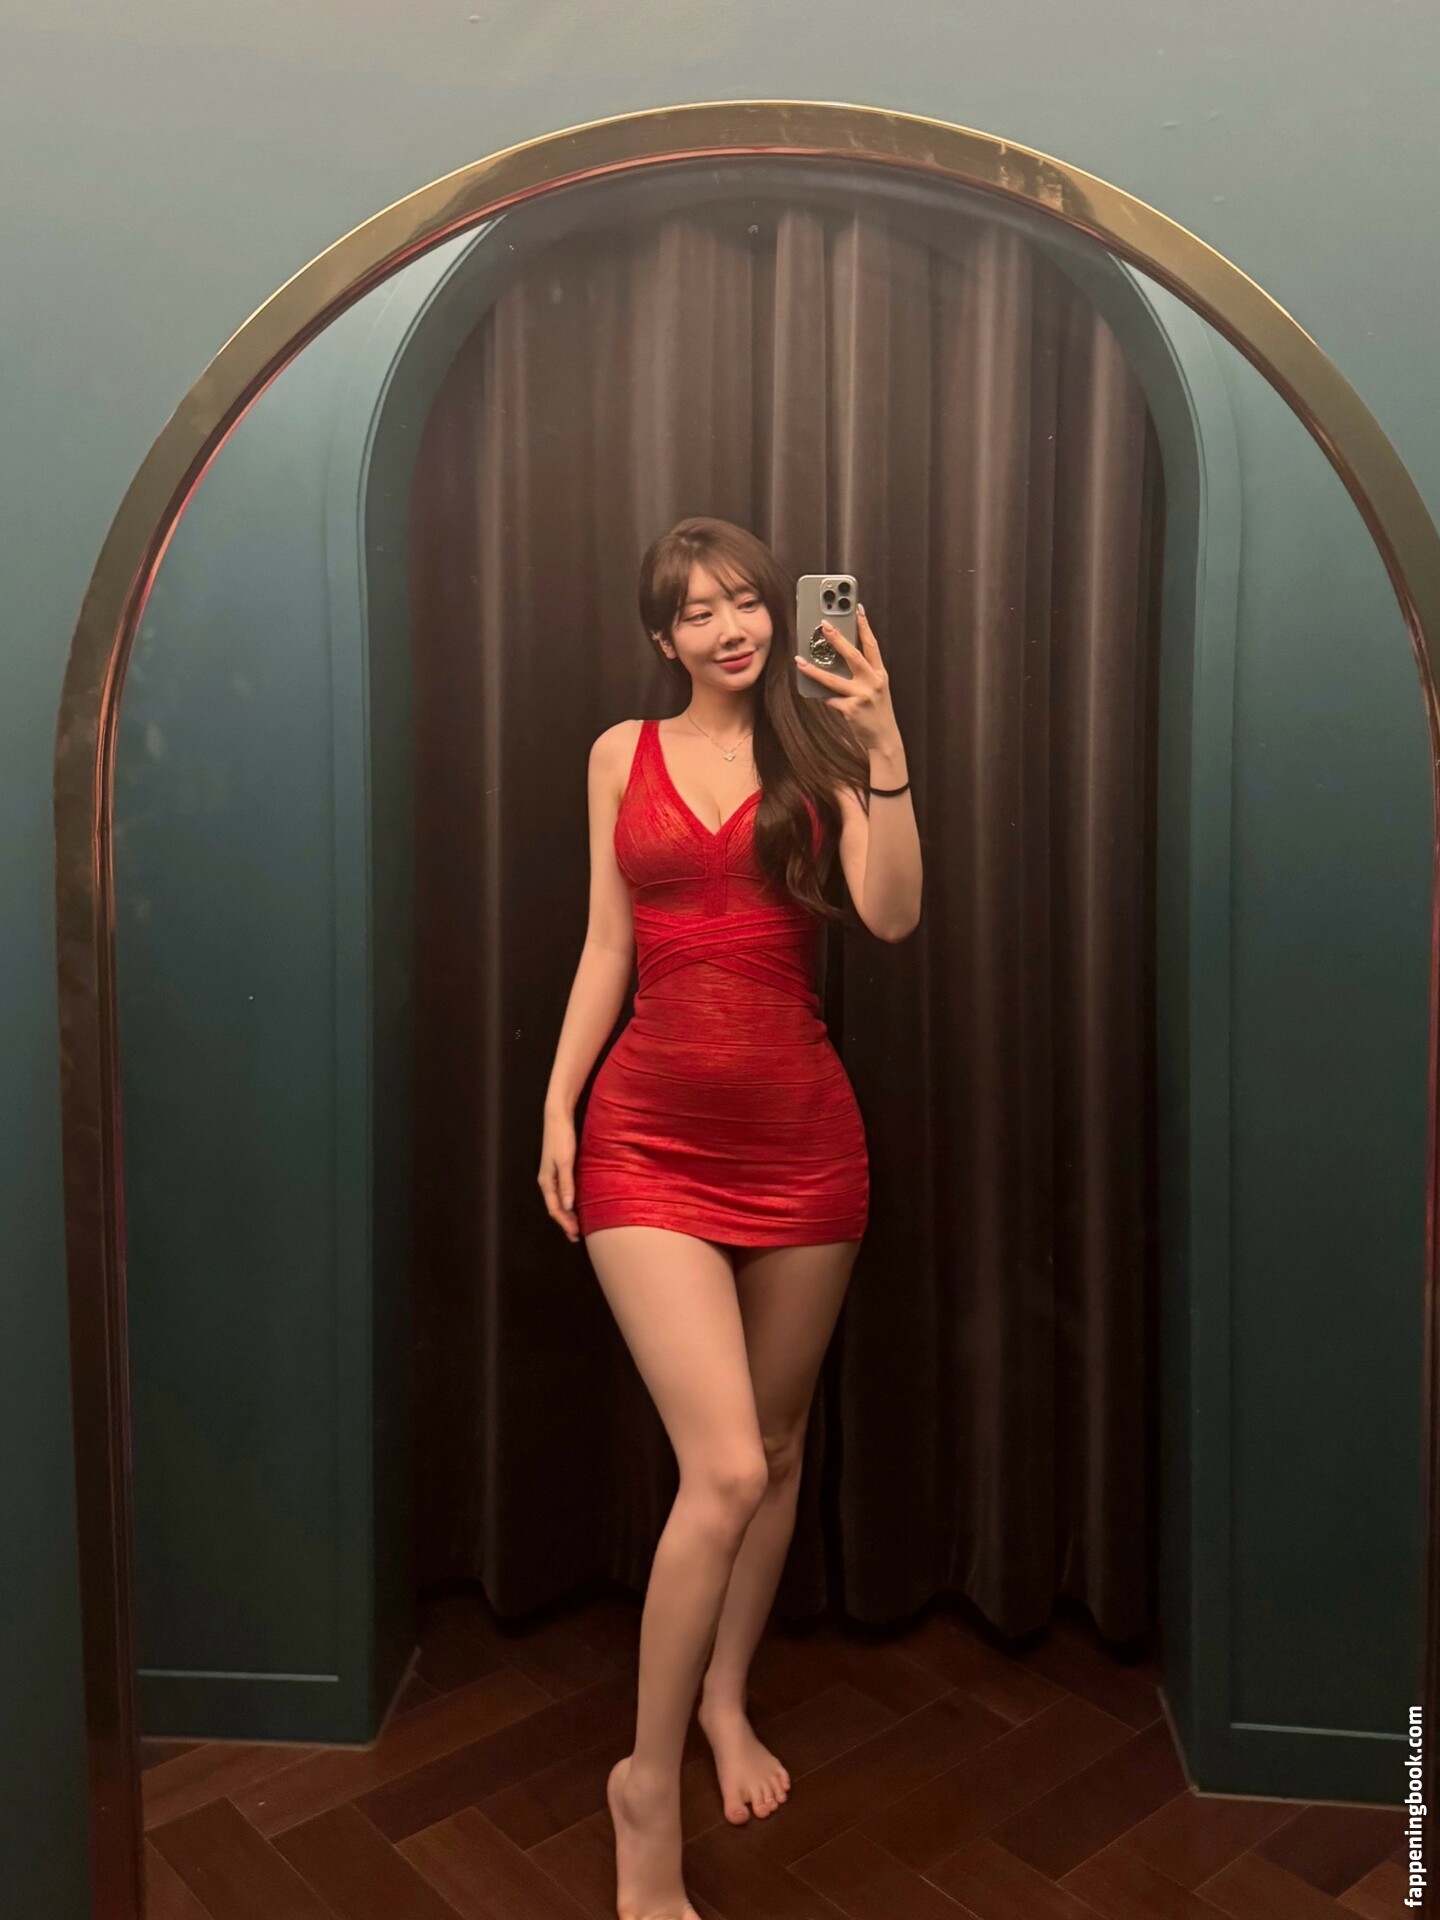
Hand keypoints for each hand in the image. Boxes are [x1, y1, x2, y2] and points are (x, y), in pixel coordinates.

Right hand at [538, 1109, 579, 1242]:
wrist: (557, 1118)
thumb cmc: (561, 1138)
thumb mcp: (565, 1161)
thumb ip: (567, 1184)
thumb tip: (568, 1207)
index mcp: (546, 1181)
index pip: (555, 1208)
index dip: (564, 1223)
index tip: (575, 1234)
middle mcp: (547, 1181)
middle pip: (555, 1207)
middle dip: (565, 1222)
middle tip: (577, 1236)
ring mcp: (551, 1175)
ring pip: (558, 1201)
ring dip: (567, 1214)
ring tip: (577, 1225)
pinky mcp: (558, 1169)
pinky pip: (562, 1192)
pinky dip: (568, 1202)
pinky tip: (576, 1205)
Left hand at [794, 604, 900, 753]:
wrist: (884, 738)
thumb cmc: (877, 711)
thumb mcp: (876, 689)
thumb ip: (862, 674)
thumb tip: (836, 659)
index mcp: (880, 674)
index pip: (872, 645)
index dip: (865, 626)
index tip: (857, 608)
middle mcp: (873, 682)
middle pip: (853, 656)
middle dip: (838, 639)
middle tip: (824, 625)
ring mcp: (862, 696)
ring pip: (834, 679)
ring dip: (814, 670)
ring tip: (799, 660)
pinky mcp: (851, 709)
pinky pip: (830, 699)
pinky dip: (819, 695)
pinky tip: (809, 690)